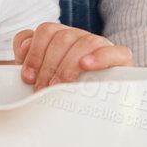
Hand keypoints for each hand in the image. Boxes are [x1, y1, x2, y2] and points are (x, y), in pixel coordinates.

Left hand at [11, 23, 132, 90]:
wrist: (90, 116)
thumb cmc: (57, 94)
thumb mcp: (37, 76)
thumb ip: (25, 57)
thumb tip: (25, 45)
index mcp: (60, 39)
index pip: (46, 31)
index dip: (34, 53)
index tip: (27, 78)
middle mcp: (80, 39)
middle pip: (63, 37)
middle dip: (48, 65)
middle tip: (42, 89)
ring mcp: (101, 47)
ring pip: (85, 41)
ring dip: (68, 65)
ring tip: (60, 86)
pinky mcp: (121, 61)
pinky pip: (116, 51)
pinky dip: (100, 57)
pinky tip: (86, 65)